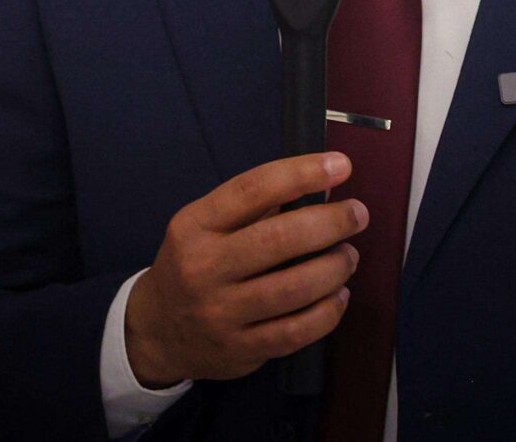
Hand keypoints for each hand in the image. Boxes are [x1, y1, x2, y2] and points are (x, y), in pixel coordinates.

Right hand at [124, 151, 362, 387]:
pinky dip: (327, 312)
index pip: (252, 190)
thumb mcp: (205, 225)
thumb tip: (323, 184)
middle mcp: (204, 268)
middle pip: (279, 240)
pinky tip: (339, 295)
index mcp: (195, 225)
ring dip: (334, 268)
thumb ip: (257, 207)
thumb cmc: (193, 263)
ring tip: (348, 256)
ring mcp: (221, 313)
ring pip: (294, 289)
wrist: (158, 330)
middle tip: (357, 215)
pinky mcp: (240, 350)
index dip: (301, 174)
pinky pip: (295, 332)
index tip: (340, 165)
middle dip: (330, 223)